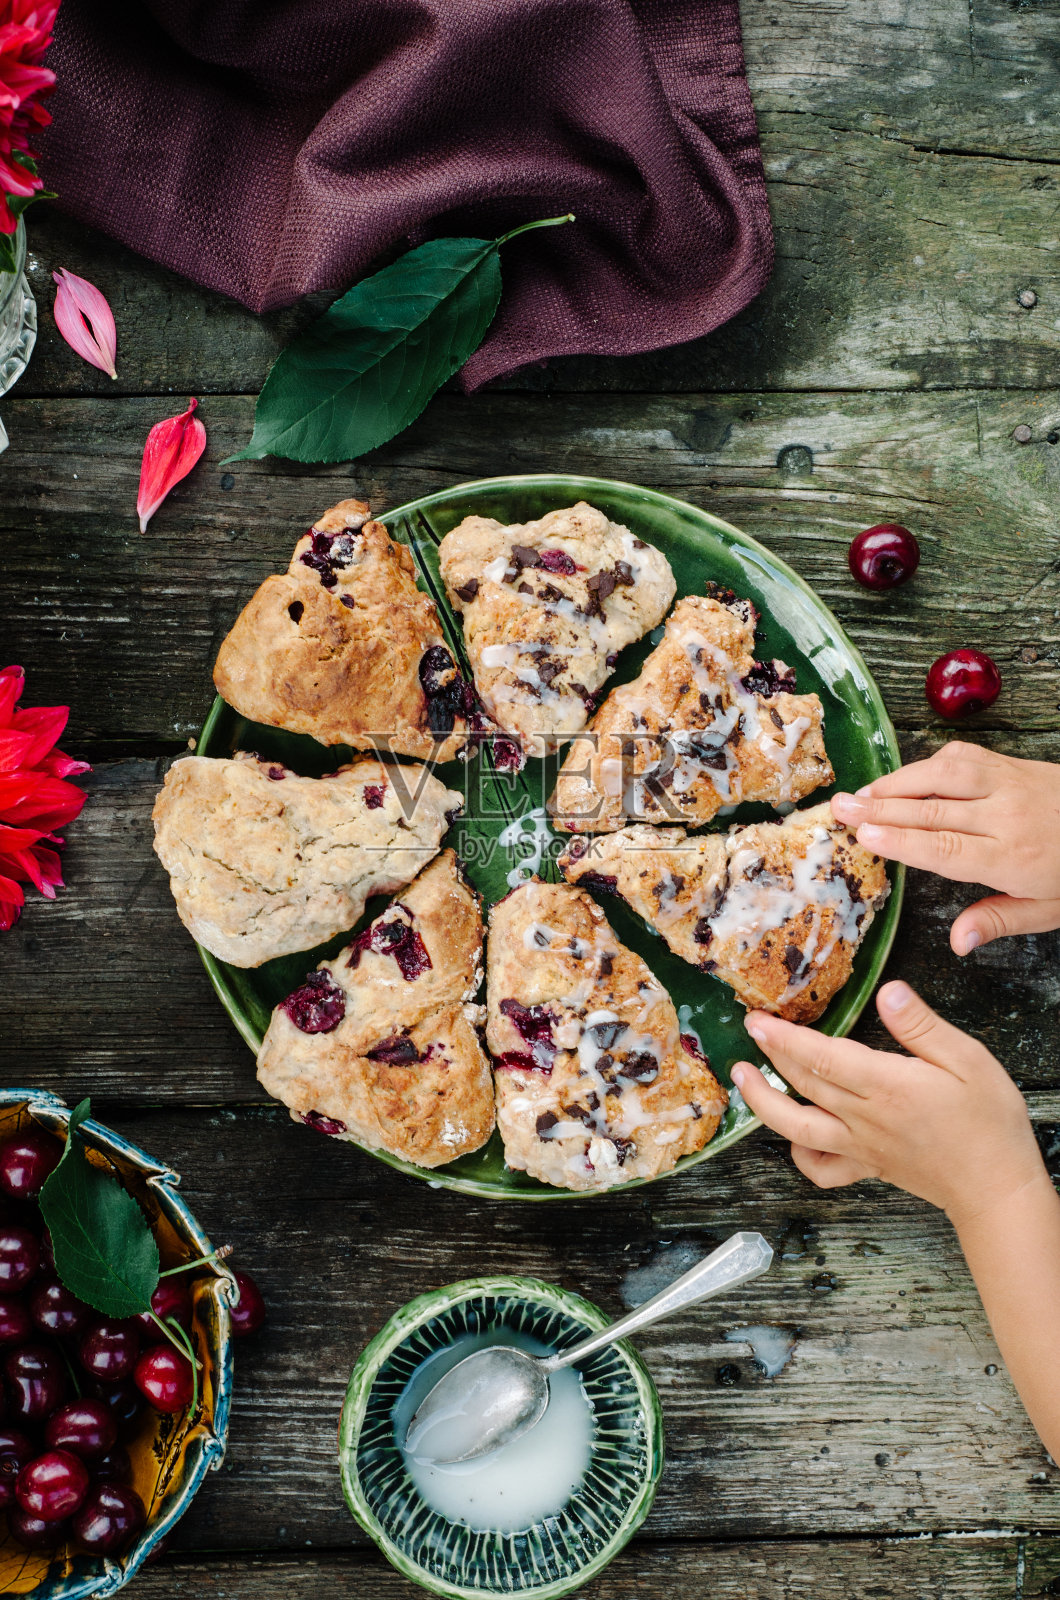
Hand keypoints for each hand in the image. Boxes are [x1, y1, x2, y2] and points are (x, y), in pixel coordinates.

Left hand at [731, 981, 1045, 1226]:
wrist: (997, 1188)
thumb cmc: (988, 1122)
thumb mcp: (967, 1060)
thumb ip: (921, 1026)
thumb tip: (888, 991)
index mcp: (887, 1086)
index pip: (822, 1057)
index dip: (785, 1038)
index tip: (758, 1021)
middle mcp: (865, 1117)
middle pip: (803, 1084)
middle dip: (768, 1056)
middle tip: (749, 1030)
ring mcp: (861, 1147)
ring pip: (797, 1128)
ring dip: (763, 1103)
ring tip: (743, 1079)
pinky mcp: (867, 1168)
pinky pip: (822, 1170)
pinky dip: (800, 1155)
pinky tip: (794, 1136)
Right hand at [830, 742, 1059, 954]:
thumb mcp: (1051, 910)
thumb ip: (999, 920)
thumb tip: (956, 942)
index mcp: (1015, 858)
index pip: (946, 848)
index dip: (902, 841)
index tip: (864, 835)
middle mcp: (1008, 815)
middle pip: (934, 808)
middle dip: (881, 807)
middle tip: (840, 808)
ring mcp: (1009, 783)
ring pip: (942, 774)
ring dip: (895, 781)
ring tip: (859, 792)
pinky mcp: (1010, 763)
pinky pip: (961, 756)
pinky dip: (926, 764)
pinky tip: (901, 777)